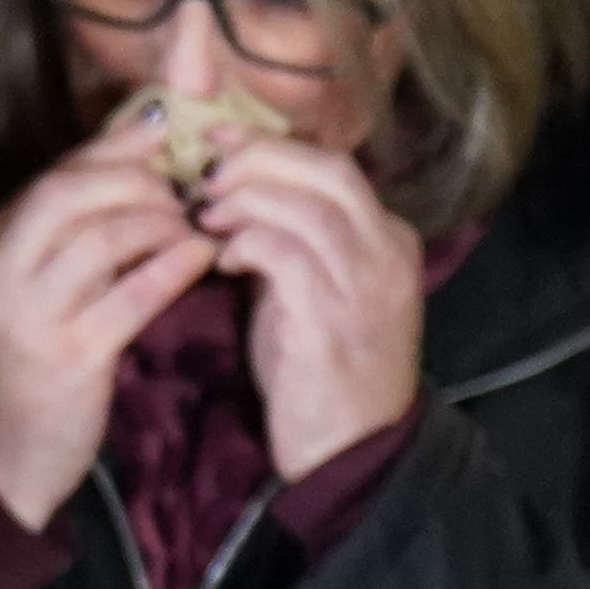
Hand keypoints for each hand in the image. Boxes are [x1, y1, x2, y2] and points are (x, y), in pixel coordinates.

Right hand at [0, 98, 220, 526]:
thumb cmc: (17, 365)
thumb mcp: (17, 287)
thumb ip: (56, 232)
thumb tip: (124, 160)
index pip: (51, 175)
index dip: (113, 149)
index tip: (162, 133)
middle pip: (73, 191)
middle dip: (141, 179)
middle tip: (184, 187)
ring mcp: (28, 314)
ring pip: (107, 234)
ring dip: (165, 221)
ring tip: (194, 224)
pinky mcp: (71, 355)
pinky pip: (137, 291)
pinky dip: (176, 264)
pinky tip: (200, 256)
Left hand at [198, 132, 423, 477]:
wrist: (349, 447)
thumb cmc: (316, 367)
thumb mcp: (306, 289)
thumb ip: (285, 239)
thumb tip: (230, 194)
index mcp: (388, 238)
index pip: (334, 164)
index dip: (270, 145)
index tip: (215, 141)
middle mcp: (387, 253)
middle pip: (326, 170)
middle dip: (256, 158)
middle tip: (202, 169)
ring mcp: (366, 286)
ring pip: (307, 206)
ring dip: (244, 201)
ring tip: (204, 216)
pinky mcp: (332, 322)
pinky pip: (288, 256)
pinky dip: (247, 244)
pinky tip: (221, 258)